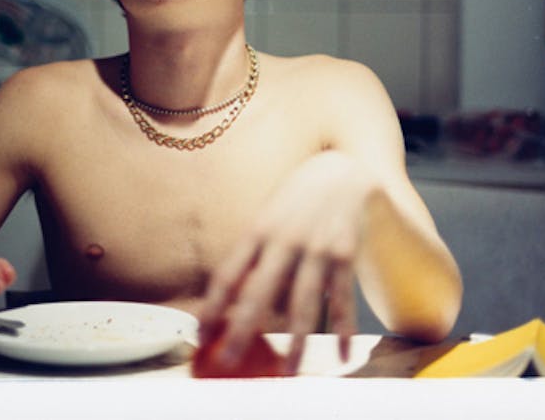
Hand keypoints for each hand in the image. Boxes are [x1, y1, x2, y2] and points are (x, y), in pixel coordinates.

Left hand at [198, 151, 373, 373]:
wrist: (343, 172)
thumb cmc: (295, 202)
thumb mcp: (267, 218)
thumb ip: (252, 255)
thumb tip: (231, 301)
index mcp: (257, 230)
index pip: (228, 275)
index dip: (212, 307)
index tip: (200, 336)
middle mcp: (284, 240)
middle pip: (259, 293)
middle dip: (243, 330)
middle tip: (231, 362)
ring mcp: (316, 248)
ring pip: (303, 303)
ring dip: (297, 342)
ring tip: (289, 373)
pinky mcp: (344, 255)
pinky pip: (342, 299)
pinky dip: (343, 329)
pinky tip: (341, 356)